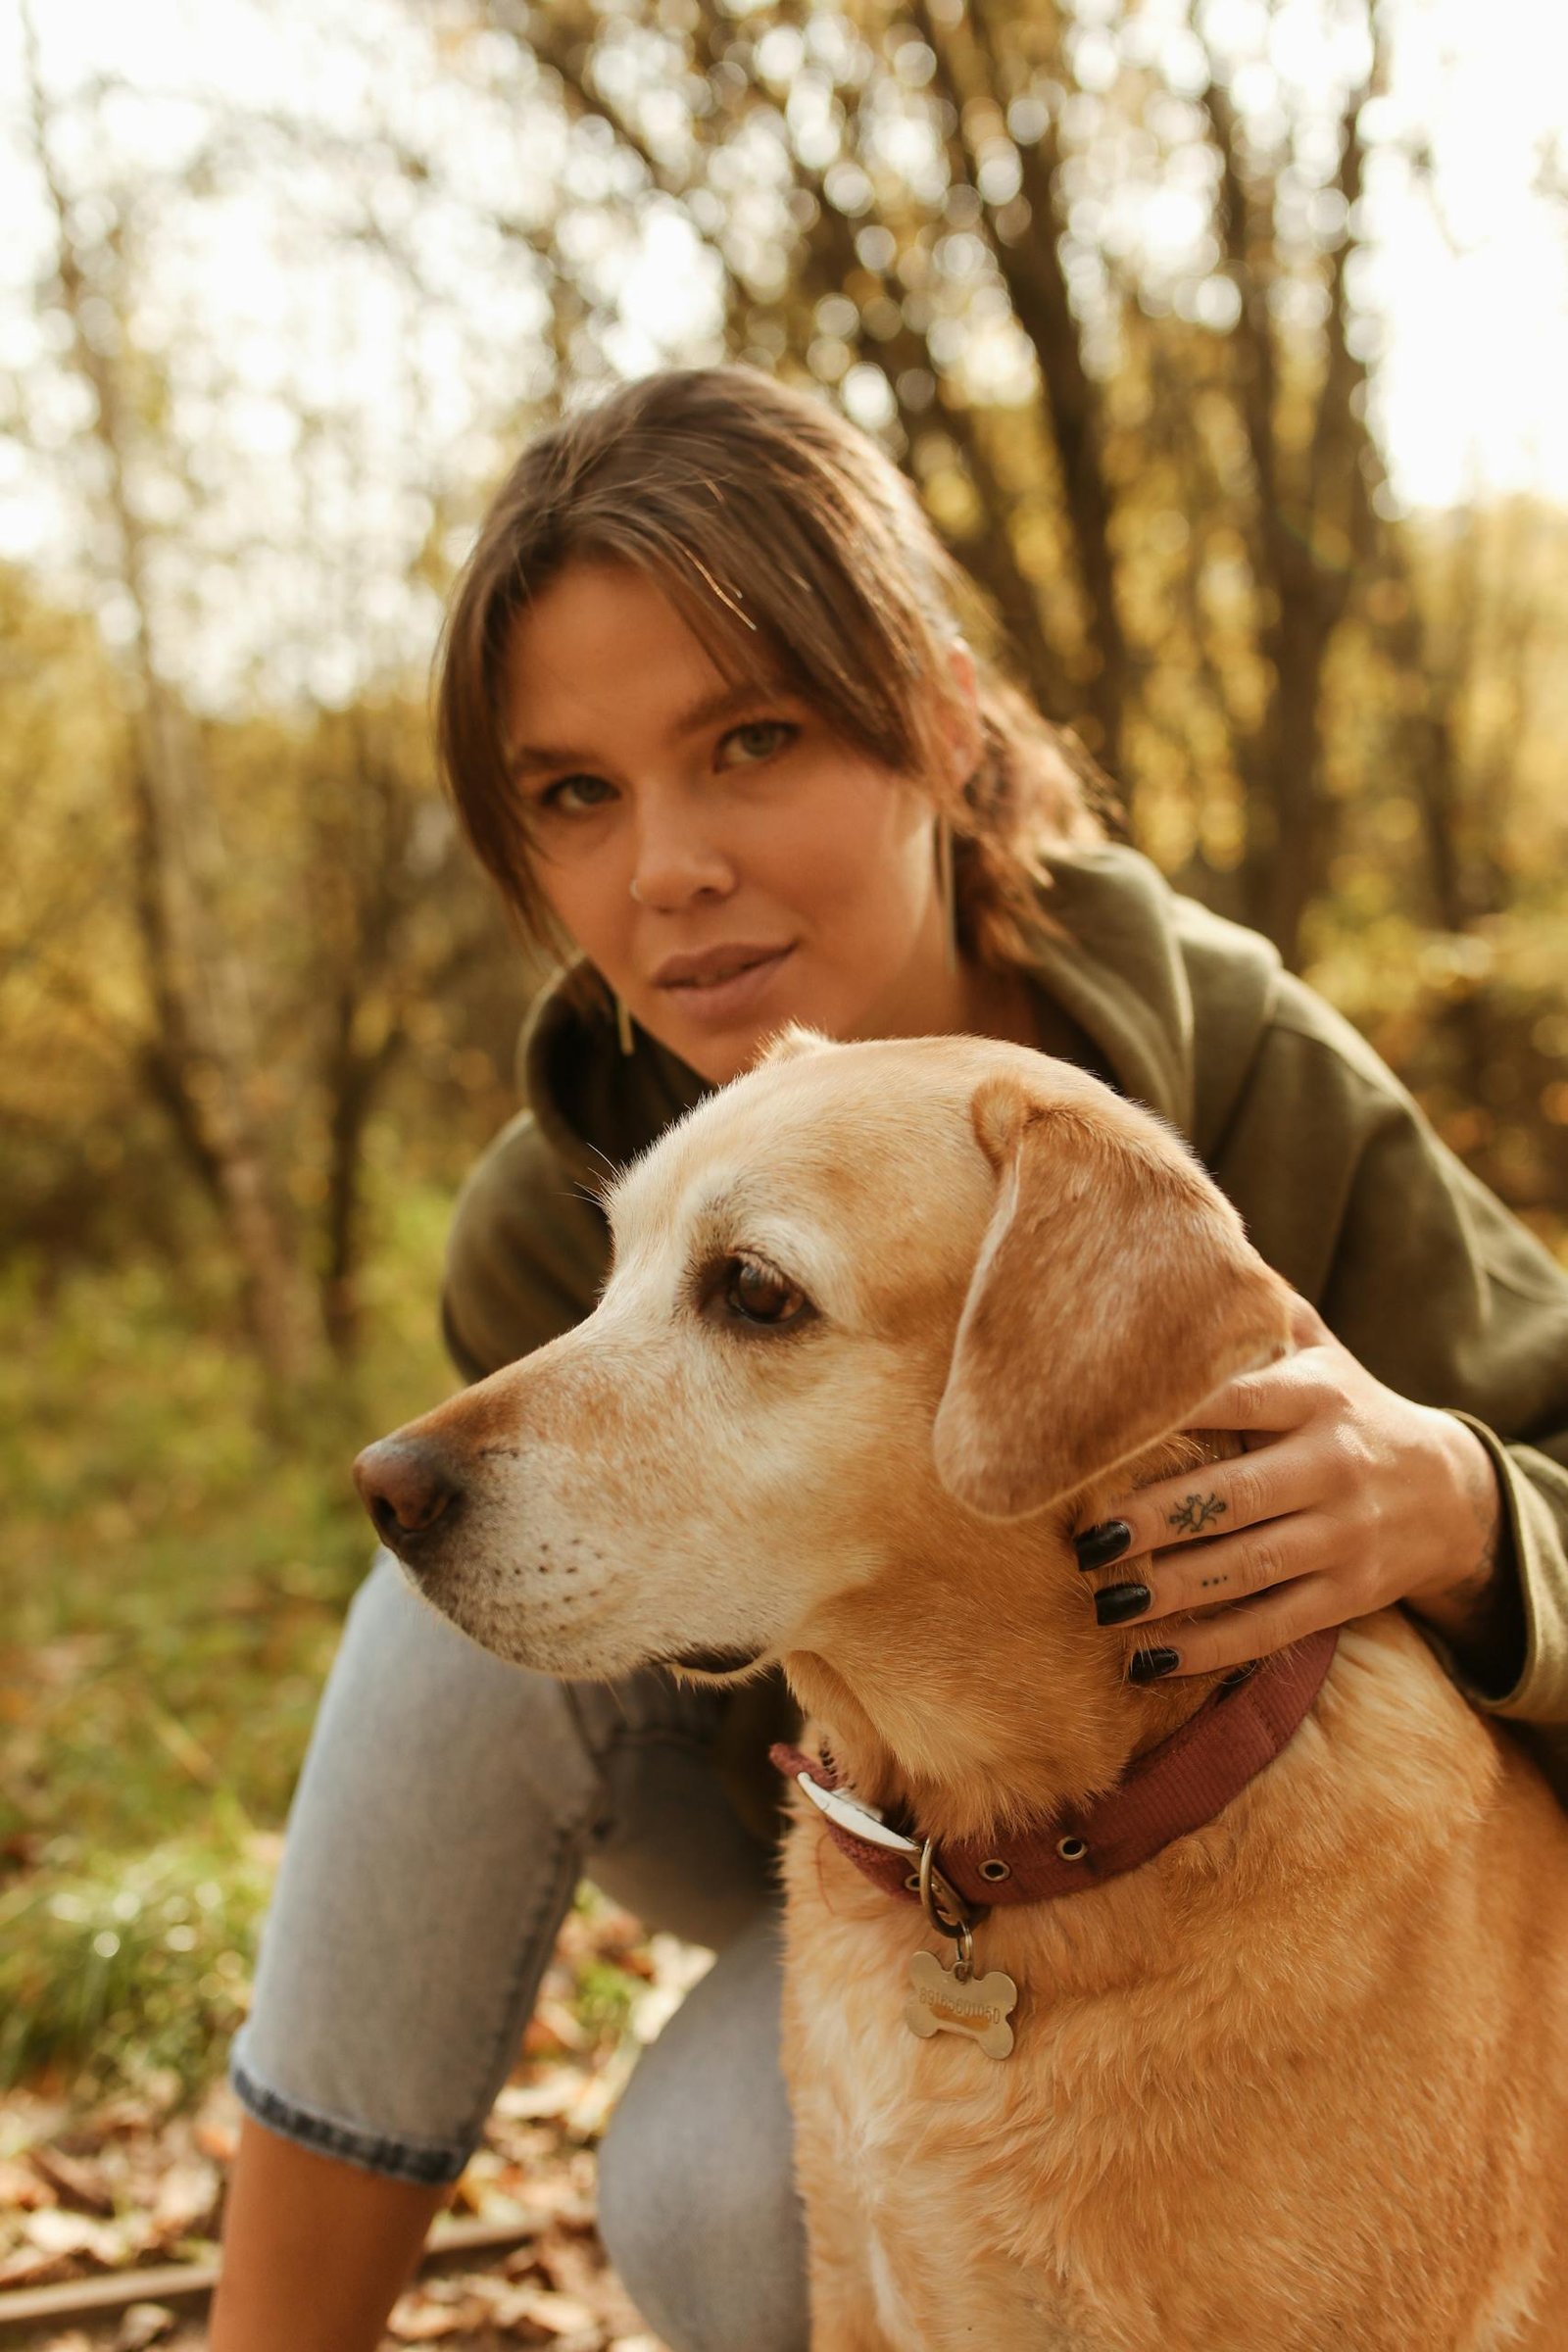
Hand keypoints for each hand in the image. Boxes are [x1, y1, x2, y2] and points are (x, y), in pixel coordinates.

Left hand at [1073, 1297, 1511, 1684]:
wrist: (1449, 1491)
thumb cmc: (1346, 1410)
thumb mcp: (1318, 1352)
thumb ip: (1257, 1312)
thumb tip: (1185, 1241)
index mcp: (1312, 1395)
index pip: (1230, 1400)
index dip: (1160, 1418)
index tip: (1088, 1437)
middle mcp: (1330, 1463)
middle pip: (1228, 1496)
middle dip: (1150, 1522)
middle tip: (1082, 1541)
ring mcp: (1342, 1534)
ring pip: (1246, 1567)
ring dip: (1169, 1591)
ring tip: (1102, 1603)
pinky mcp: (1348, 1593)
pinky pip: (1271, 1625)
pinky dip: (1209, 1648)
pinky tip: (1147, 1658)